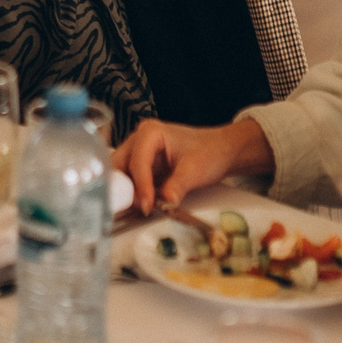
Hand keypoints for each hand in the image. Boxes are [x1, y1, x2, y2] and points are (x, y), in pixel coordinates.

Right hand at [113, 116, 271, 212]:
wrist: (222, 151)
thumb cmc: (210, 152)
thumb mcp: (195, 170)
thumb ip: (178, 185)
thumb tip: (165, 203)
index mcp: (150, 133)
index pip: (137, 162)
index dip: (140, 186)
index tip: (146, 206)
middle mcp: (138, 140)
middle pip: (119, 166)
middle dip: (124, 189)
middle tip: (135, 209)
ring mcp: (138, 152)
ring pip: (121, 174)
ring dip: (127, 193)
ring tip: (138, 210)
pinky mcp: (142, 166)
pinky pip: (130, 181)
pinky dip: (133, 194)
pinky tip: (140, 208)